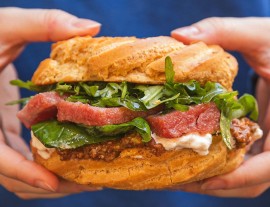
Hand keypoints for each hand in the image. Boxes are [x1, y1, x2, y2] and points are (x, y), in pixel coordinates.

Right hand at [0, 8, 100, 198]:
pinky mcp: (3, 132)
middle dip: (50, 183)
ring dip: (51, 178)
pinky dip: (44, 164)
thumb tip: (92, 28)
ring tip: (87, 173)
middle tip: (89, 179)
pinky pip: (21, 158)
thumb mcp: (1, 27)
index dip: (23, 172)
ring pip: (17, 173)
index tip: (55, 182)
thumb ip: (43, 24)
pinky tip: (70, 154)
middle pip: (13, 175)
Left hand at [171, 17, 269, 197]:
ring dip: (218, 177)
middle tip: (181, 179)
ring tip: (183, 171)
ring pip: (248, 174)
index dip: (235, 178)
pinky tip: (198, 151)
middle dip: (218, 183)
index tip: (201, 180)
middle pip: (253, 180)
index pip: (268, 168)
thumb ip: (224, 31)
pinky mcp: (263, 134)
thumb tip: (178, 35)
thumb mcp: (263, 35)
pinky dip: (222, 162)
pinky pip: (244, 158)